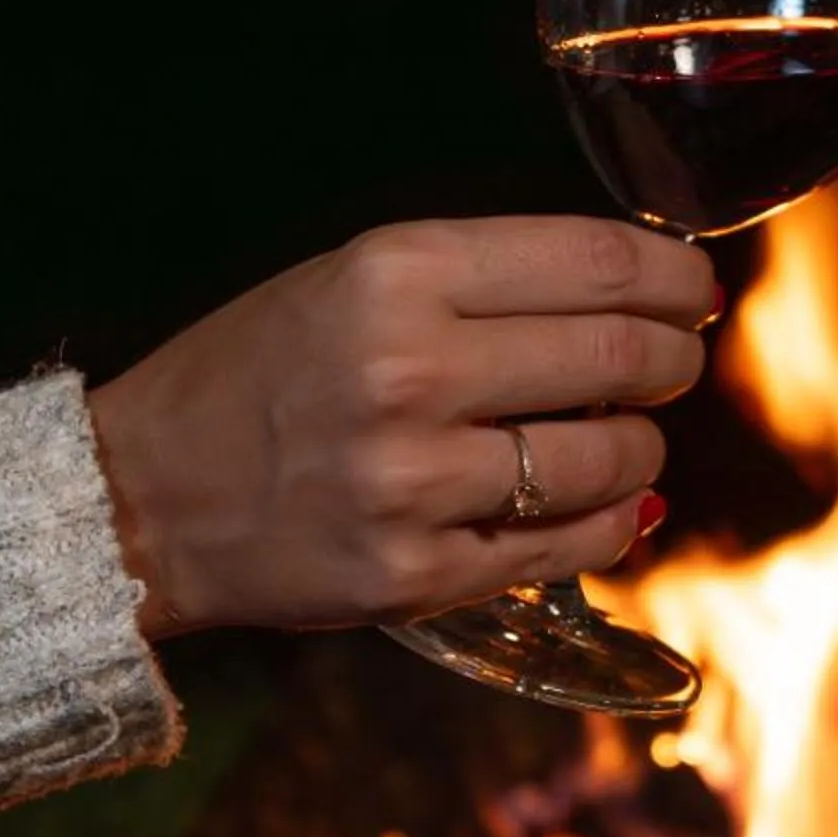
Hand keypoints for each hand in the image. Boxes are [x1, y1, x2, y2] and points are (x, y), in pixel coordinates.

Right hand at [87, 217, 714, 636]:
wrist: (141, 497)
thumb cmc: (260, 374)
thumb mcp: (350, 280)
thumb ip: (483, 282)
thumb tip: (638, 294)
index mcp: (394, 273)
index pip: (595, 263)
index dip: (675, 277)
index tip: (696, 289)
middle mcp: (408, 370)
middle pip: (620, 356)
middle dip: (674, 357)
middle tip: (675, 359)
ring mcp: (414, 481)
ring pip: (611, 459)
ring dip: (643, 447)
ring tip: (621, 437)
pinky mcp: (416, 573)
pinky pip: (571, 546)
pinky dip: (609, 522)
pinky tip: (598, 503)